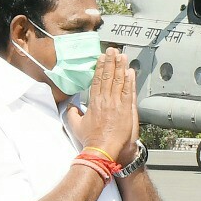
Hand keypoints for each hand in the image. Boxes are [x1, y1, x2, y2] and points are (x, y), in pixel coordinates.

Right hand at [65, 48, 137, 163]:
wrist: (101, 150)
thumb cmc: (90, 140)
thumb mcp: (76, 126)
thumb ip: (72, 114)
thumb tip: (70, 107)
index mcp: (94, 102)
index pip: (97, 80)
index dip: (100, 68)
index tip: (102, 58)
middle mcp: (105, 101)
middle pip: (108, 77)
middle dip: (111, 62)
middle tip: (113, 51)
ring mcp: (116, 105)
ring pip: (119, 82)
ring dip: (121, 67)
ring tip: (122, 56)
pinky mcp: (125, 111)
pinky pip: (128, 92)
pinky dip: (130, 81)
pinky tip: (131, 72)